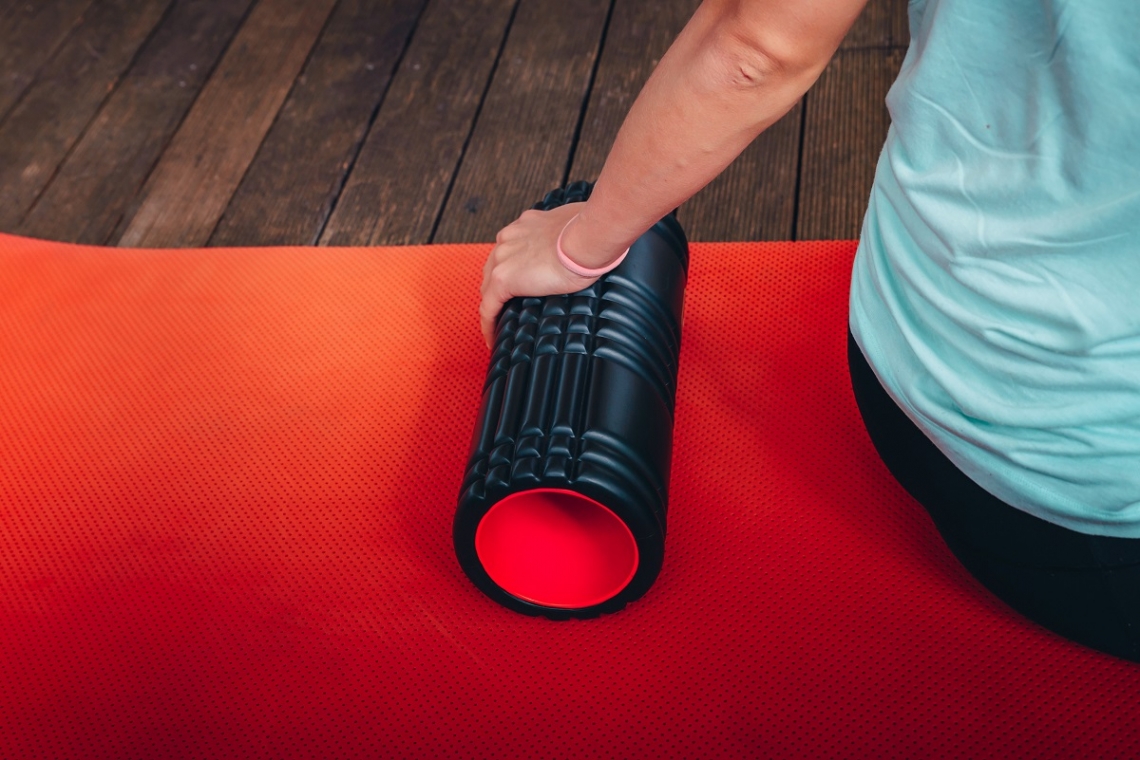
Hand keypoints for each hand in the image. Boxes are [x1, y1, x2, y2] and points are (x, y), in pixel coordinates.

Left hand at [479, 202, 600, 348]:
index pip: (511, 249)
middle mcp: (510, 238)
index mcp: (527, 226)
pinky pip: (488, 307)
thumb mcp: (577, 231)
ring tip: (499, 324)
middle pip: (494, 266)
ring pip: (488, 287)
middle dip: (497, 286)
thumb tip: (587, 251)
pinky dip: (488, 324)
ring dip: (493, 304)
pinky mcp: (502, 279)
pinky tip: (492, 338)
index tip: (521, 280)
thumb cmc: (591, 235)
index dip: (513, 267)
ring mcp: (503, 257)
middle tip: (507, 306)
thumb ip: (572, 240)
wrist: (586, 238)